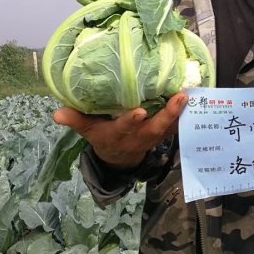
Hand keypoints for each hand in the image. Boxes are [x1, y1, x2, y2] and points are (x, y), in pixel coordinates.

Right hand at [53, 93, 187, 169]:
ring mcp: (153, 137)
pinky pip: (177, 126)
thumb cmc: (102, 136)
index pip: (124, 128)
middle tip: (180, 98)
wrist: (118, 157)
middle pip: (155, 129)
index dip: (131, 121)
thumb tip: (57, 114)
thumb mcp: (87, 130)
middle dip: (168, 115)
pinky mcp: (164, 134)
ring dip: (183, 114)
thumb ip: (75, 120)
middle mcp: (138, 137)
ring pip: (171, 128)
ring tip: (192, 96)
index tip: (140, 111)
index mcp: (118, 135)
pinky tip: (197, 98)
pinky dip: (187, 115)